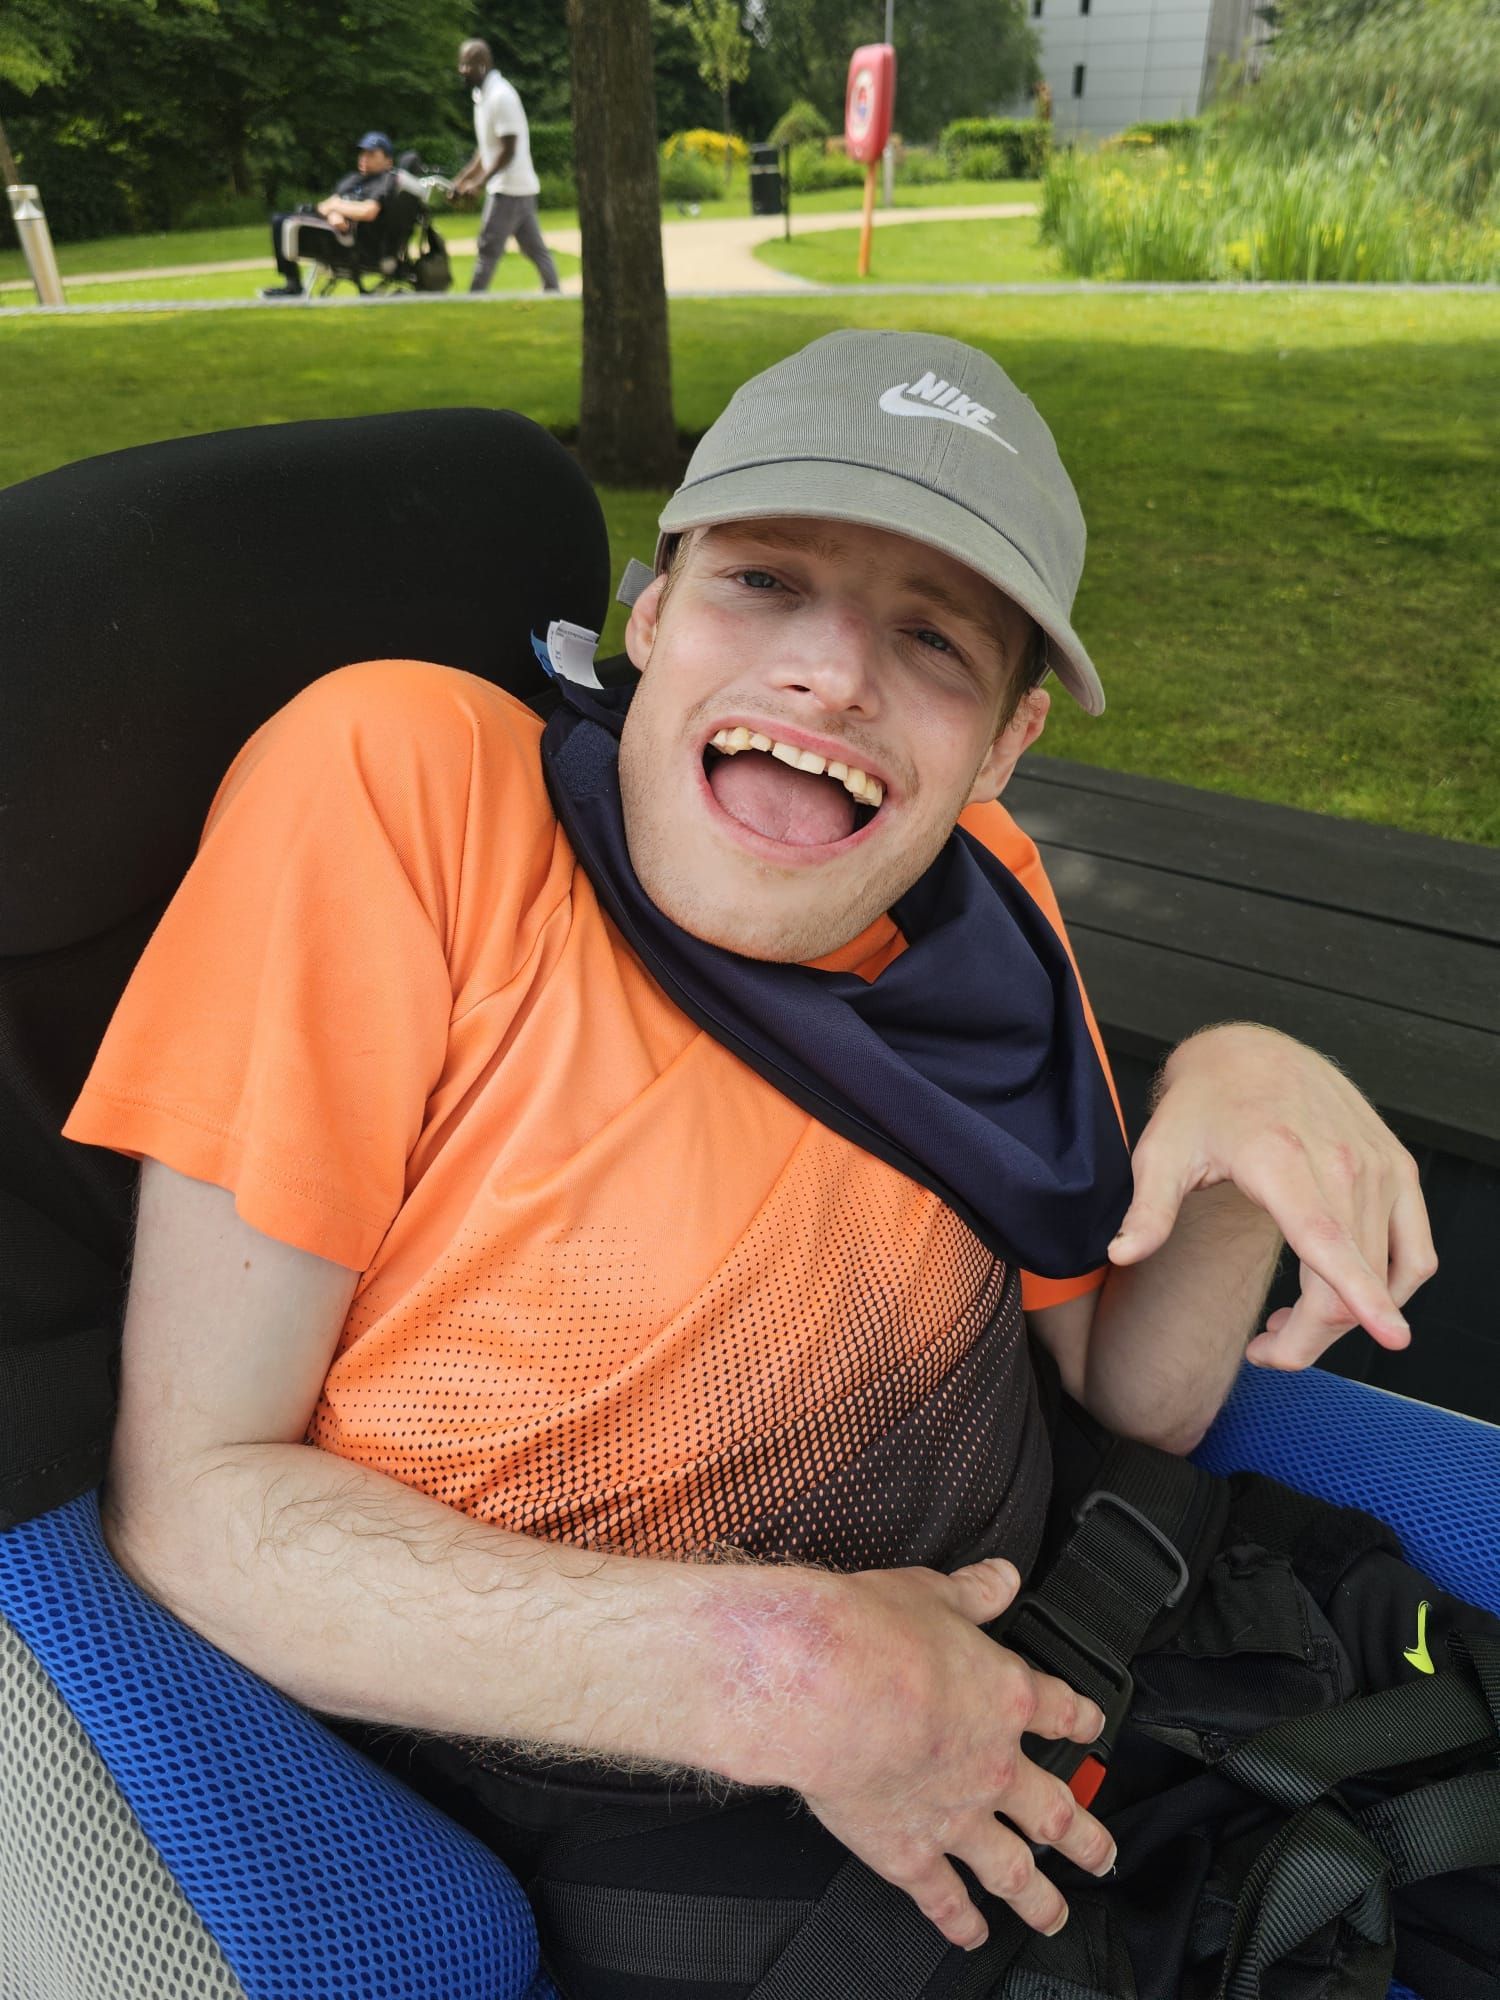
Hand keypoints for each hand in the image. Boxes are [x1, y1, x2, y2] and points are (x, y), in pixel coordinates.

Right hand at [788, 1558, 1114, 1950]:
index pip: (1058, 1710)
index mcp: (1003, 1695)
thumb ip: (973, 1592)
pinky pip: (944, 1898)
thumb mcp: (932, 1593)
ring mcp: (956, 1816)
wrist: (830, 1687)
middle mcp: (993, 1764)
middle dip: (1086, 1836)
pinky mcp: (909, 1852)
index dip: (1080, 1720)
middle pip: (1056, 1810)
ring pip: (1013, 1869)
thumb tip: (1004, 1576)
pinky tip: (971, 1935)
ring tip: (1055, 1915)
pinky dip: (960, 1922)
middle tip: (1105, 1855)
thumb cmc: (873, 1634)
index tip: (1092, 1729)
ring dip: (1040, 1897)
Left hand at [1111, 1023, 1435, 1368]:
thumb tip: (1120, 1253)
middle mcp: (1341, 1162)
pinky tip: (1345, 1294)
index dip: (1358, 1295)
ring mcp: (1379, 1166)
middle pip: (1350, 1277)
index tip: (1391, 1336)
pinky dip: (1390, 1288)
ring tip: (1292, 1321)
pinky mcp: (1399, 1169)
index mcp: (1280, 1160)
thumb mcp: (1162, 1153)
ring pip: (1385, 1273)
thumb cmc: (1204, 1105)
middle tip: (1264, 1350)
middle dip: (1311, 1337)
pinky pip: (1416, 1251)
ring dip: (1344, 1317)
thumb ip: (1148, 1210)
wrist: (1252, 1052)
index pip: (1328, 1239)